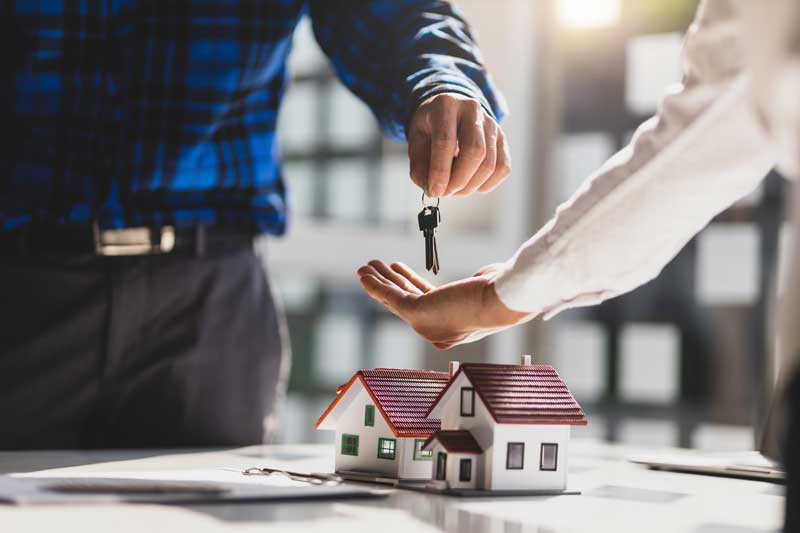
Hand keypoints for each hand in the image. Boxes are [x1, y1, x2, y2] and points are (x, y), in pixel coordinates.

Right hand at [357, 260, 530, 348]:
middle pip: (405, 301)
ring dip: (377, 281)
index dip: (405, 284)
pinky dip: (375, 285)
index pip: (421, 303)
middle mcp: (435, 331)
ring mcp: (426, 325)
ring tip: (365, 267)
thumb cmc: (499, 293)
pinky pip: (391, 297)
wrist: (501, 299)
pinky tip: (365, 276)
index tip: (397, 269)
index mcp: (449, 327)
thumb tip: (481, 275)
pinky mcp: (418, 314)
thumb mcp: (484, 288)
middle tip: (374, 268)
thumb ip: (476, 286)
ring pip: (395, 298)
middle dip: (387, 283)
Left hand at [408, 93, 510, 197]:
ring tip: (454, 189)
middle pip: (474, 151)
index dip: (440, 171)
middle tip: (445, 192)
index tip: (434, 191)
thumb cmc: (431, 128)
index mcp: (445, 105)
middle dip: (459, 180)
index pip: (446, 140)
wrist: (451, 112)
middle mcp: (472, 110)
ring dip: (470, 186)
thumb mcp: (416, 142)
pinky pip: (502, 168)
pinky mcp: (502, 139)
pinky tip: (471, 184)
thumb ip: (419, 167)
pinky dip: (486, 185)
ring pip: (489, 163)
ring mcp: (492, 124)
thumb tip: (432, 190)